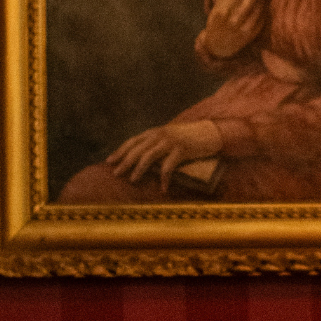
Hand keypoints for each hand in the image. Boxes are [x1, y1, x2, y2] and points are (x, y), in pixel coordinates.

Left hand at [105, 119, 224, 191]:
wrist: (211, 132)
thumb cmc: (189, 137)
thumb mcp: (168, 137)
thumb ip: (155, 144)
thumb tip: (140, 159)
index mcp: (154, 132)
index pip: (131, 141)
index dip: (119, 151)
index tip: (109, 162)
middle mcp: (159, 135)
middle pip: (136, 149)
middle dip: (124, 162)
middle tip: (116, 174)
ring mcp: (170, 142)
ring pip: (148, 157)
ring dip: (139, 170)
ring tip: (133, 180)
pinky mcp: (182, 150)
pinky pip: (168, 167)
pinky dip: (164, 178)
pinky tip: (163, 188)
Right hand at [197, 0, 265, 61]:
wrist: (217, 46)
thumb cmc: (217, 21)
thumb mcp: (218, 5)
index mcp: (223, 9)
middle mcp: (234, 18)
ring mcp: (243, 27)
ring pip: (258, 7)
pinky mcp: (251, 34)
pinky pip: (261, 17)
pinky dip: (263, 8)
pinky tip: (263, 1)